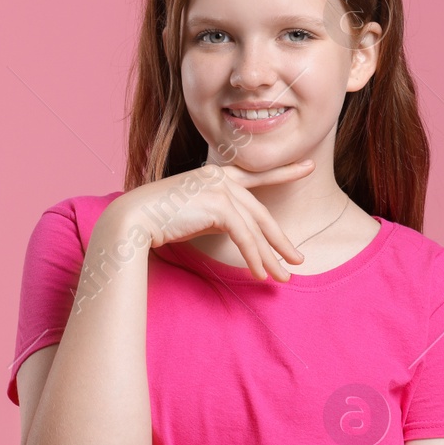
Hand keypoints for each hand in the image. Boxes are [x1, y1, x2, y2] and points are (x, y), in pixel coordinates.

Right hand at [110, 158, 314, 281]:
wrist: (134, 218)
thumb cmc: (156, 219)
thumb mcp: (193, 213)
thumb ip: (216, 215)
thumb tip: (238, 233)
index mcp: (216, 176)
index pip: (257, 175)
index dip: (284, 172)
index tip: (308, 167)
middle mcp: (221, 178)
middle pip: (260, 213)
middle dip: (280, 241)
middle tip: (298, 260)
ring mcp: (221, 188)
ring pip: (256, 228)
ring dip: (270, 256)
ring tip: (284, 277)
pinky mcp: (219, 205)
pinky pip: (245, 236)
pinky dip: (254, 257)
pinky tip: (259, 274)